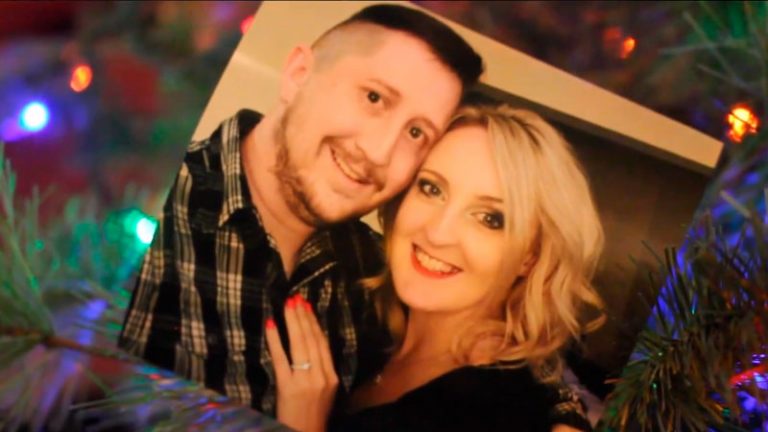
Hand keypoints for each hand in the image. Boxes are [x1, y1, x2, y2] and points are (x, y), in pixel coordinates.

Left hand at [266, 294, 338, 431]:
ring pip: (300, 345)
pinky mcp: (288, 386)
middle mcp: (321, 376)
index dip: (315, 323)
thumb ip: (321, 369)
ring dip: (293, 323)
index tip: (308, 307)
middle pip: (312, 340)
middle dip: (303, 317)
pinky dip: (275, 340)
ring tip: (287, 306)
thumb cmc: (313, 414)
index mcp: (332, 376)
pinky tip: (271, 325)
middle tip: (295, 298)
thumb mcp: (325, 391)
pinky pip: (281, 358)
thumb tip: (311, 344)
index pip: (323, 344)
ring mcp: (305, 381)